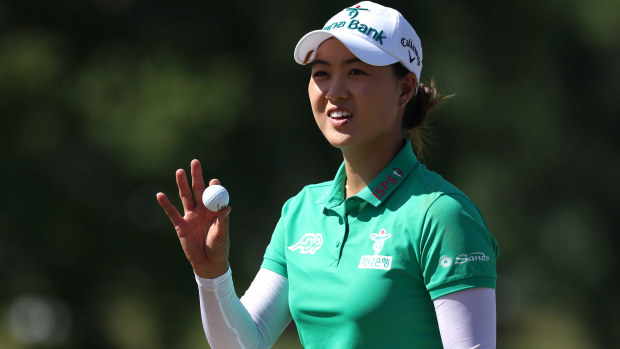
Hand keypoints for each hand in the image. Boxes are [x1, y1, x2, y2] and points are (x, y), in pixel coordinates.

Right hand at [156, 159, 230, 278]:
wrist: (208, 263)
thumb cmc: (219, 248)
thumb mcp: (222, 234)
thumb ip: (223, 221)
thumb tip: (226, 207)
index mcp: (214, 211)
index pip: (214, 194)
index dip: (213, 187)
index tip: (214, 181)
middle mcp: (202, 211)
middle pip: (198, 190)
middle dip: (196, 177)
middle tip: (195, 162)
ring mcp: (191, 217)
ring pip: (185, 197)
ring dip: (182, 184)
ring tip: (179, 171)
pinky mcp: (181, 226)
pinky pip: (172, 213)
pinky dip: (166, 204)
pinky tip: (160, 195)